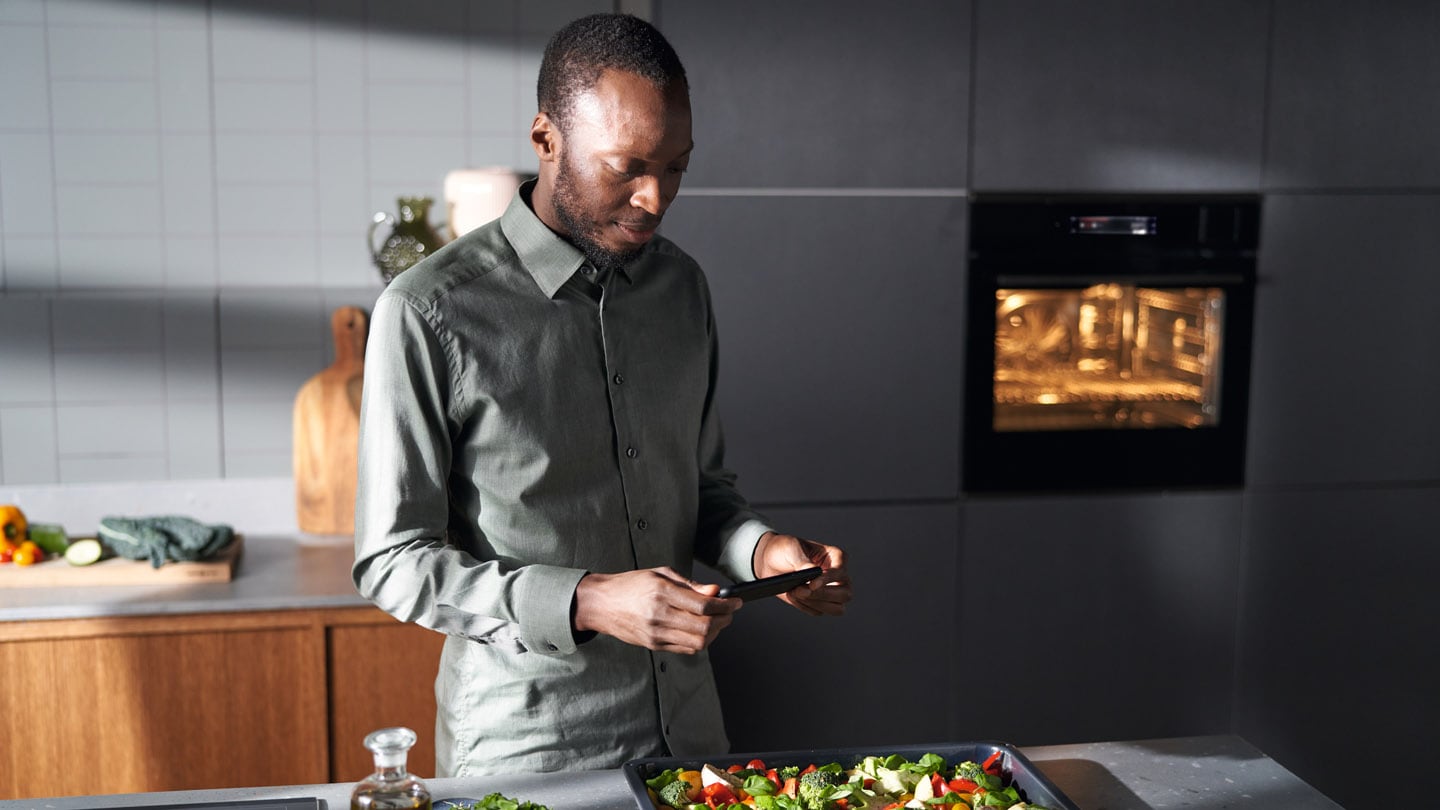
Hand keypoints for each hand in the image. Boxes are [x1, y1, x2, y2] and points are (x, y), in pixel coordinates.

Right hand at [573, 567, 740, 653]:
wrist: (601, 604)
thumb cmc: (630, 585)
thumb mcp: (660, 574)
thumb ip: (689, 585)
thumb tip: (714, 592)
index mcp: (662, 593)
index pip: (703, 605)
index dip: (725, 605)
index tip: (735, 601)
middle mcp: (660, 615)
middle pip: (704, 626)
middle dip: (724, 620)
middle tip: (730, 612)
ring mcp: (656, 633)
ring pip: (697, 642)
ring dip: (715, 633)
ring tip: (719, 621)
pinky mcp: (654, 645)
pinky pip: (685, 649)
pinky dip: (700, 641)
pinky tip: (703, 630)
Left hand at [753, 532, 851, 616]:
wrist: (769, 561)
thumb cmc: (784, 550)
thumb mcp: (791, 550)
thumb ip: (803, 562)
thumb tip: (815, 572)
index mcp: (837, 557)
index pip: (841, 572)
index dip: (828, 579)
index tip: (812, 584)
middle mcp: (839, 576)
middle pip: (844, 594)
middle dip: (822, 595)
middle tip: (800, 590)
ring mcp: (831, 592)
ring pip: (836, 608)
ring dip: (814, 604)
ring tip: (794, 592)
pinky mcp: (820, 603)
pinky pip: (817, 611)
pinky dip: (804, 606)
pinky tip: (792, 595)